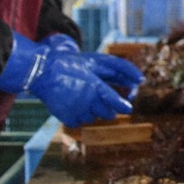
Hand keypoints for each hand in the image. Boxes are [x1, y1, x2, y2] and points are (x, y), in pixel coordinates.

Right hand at [0, 33, 143, 126]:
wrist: (42, 72)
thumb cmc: (72, 64)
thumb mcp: (97, 61)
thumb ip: (121, 69)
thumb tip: (141, 79)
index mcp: (94, 86)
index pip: (115, 102)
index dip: (123, 106)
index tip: (127, 108)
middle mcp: (86, 101)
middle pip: (107, 114)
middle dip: (108, 107)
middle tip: (98, 96)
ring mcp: (75, 111)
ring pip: (94, 118)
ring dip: (92, 110)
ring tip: (82, 96)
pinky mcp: (66, 118)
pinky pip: (81, 122)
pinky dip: (80, 115)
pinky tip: (74, 103)